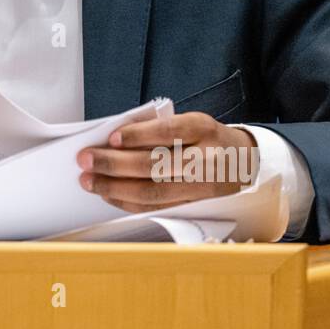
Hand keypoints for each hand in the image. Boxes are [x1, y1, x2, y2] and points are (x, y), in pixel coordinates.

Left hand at [76, 112, 258, 213]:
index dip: (139, 136)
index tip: (112, 138)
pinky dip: (127, 201)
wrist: (244, 161)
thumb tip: (113, 139)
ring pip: (153, 191)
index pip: (168, 132)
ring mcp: (200, 186)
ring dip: (115, 187)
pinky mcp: (193, 204)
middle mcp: (204, 159)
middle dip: (114, 163)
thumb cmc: (205, 138)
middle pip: (155, 164)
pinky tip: (108, 194)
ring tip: (89, 180)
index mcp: (202, 129)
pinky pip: (156, 206)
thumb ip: (157, 127)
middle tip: (86, 160)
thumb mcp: (189, 122)